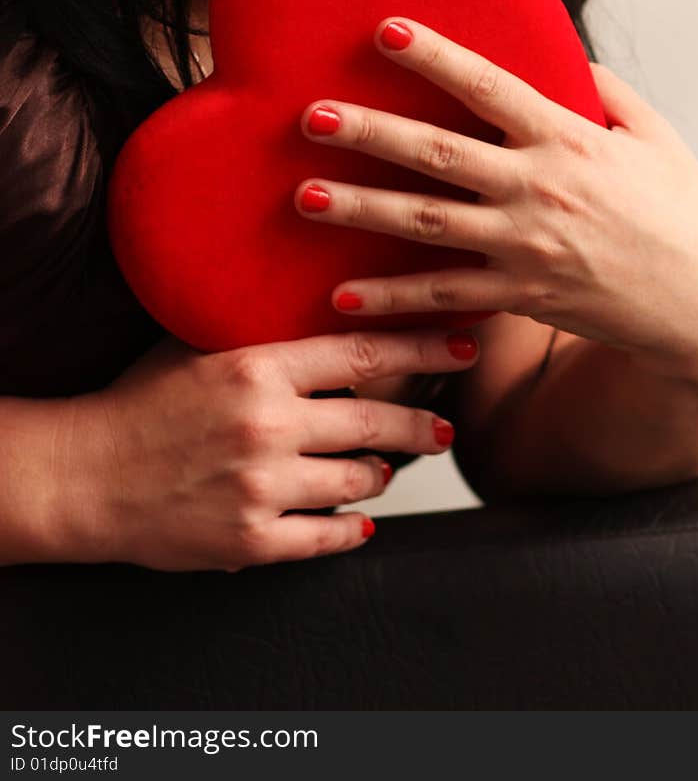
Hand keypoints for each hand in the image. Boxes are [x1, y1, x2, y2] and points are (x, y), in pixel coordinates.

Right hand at [64, 326, 477, 572]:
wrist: (83, 476)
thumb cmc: (139, 403)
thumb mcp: (199, 346)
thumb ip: (262, 332)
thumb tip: (326, 308)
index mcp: (258, 369)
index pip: (364, 353)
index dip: (423, 349)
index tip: (460, 345)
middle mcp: (268, 427)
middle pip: (377, 422)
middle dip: (422, 423)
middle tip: (445, 424)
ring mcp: (263, 488)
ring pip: (362, 481)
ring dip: (383, 474)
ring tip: (388, 466)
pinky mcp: (252, 542)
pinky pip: (329, 537)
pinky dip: (353, 528)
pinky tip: (362, 521)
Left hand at [296, 17, 697, 383]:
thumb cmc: (682, 209)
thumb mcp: (656, 137)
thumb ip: (609, 91)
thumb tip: (568, 55)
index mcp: (568, 136)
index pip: (489, 86)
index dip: (435, 56)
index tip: (385, 28)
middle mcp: (539, 187)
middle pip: (438, 153)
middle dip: (370, 132)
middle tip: (309, 114)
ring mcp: (526, 245)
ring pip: (427, 223)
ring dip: (361, 209)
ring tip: (303, 196)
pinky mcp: (521, 295)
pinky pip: (445, 297)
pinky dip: (392, 300)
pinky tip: (341, 297)